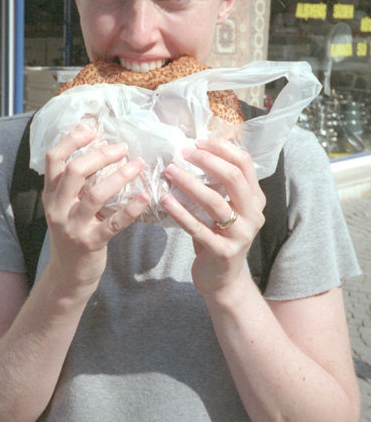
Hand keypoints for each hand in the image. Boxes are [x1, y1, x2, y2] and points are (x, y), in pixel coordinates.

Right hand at [43, 128, 149, 292]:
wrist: (68, 276)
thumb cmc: (73, 233)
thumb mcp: (65, 207)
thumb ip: (75, 184)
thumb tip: (101, 149)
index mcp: (51, 194)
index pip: (53, 158)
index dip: (71, 140)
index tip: (92, 130)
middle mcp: (57, 208)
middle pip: (75, 171)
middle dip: (101, 155)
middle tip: (123, 148)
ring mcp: (72, 227)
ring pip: (95, 194)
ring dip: (119, 176)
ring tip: (138, 164)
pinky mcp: (90, 243)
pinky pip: (113, 223)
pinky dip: (130, 208)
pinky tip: (144, 197)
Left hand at [161, 138, 265, 295]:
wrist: (223, 280)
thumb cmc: (219, 236)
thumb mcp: (225, 208)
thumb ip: (218, 185)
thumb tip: (193, 151)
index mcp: (255, 199)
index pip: (245, 164)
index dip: (222, 149)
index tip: (199, 141)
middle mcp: (253, 215)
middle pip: (234, 178)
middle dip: (207, 161)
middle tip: (183, 152)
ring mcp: (240, 234)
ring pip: (215, 202)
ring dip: (190, 183)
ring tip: (169, 171)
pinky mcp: (222, 252)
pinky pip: (198, 228)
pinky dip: (180, 212)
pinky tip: (165, 199)